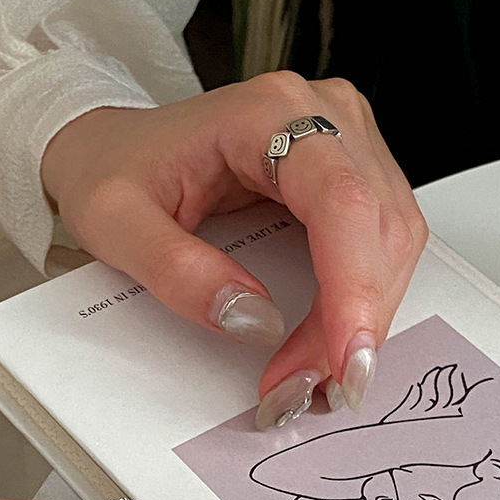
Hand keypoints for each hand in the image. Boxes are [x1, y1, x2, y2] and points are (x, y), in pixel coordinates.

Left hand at [40, 73, 426, 423]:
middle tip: (312, 386)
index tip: (342, 359)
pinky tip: (329, 340)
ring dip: (362, 317)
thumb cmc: (111, 169)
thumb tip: (254, 318)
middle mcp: (320, 115)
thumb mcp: (116, 224)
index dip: (353, 286)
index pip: (341, 199)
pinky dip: (359, 300)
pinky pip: (377, 242)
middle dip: (355, 320)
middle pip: (379, 226)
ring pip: (392, 239)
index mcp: (266, 113)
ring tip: (314, 372)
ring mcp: (342, 141)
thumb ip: (178, 272)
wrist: (107, 147)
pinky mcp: (346, 172)